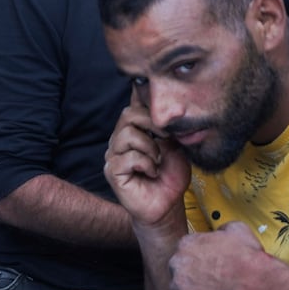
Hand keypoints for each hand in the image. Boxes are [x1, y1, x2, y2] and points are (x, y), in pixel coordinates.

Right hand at [104, 90, 192, 228]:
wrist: (167, 205)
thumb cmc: (170, 177)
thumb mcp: (176, 147)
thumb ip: (169, 129)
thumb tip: (171, 108)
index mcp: (134, 131)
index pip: (133, 106)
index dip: (139, 93)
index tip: (148, 83)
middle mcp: (120, 140)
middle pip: (128, 114)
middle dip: (152, 122)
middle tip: (166, 137)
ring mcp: (114, 155)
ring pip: (128, 134)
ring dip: (150, 147)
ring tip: (158, 161)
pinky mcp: (113, 171)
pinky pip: (129, 157)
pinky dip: (146, 163)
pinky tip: (152, 173)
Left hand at [167, 222, 266, 289]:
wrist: (252, 282)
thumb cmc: (245, 258)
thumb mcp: (236, 229)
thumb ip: (221, 229)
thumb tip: (222, 231)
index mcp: (186, 243)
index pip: (184, 249)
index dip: (197, 255)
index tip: (205, 261)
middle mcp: (178, 262)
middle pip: (178, 267)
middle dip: (191, 272)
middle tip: (208, 276)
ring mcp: (179, 283)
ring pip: (180, 287)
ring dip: (191, 289)